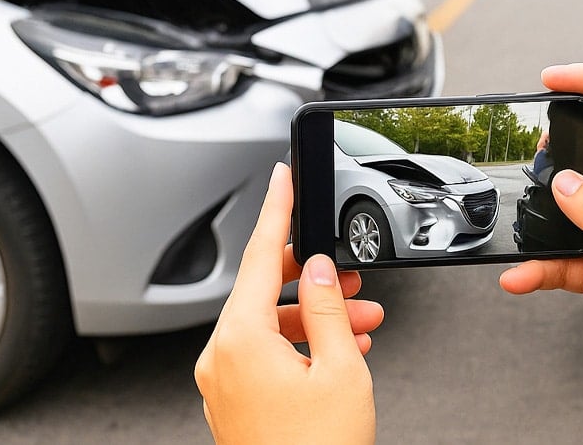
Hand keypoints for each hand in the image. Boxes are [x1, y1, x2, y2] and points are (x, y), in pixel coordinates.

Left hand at [196, 163, 383, 444]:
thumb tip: (315, 269)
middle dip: (310, 279)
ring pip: (268, 326)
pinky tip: (341, 349)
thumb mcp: (340, 368)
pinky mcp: (236, 405)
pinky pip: (265, 356)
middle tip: (346, 272)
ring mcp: (225, 385)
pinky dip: (301, 345)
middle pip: (262, 291)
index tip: (281, 177)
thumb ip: (327, 308)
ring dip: (314, 318)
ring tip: (361, 319)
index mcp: (239, 340)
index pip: (257, 254)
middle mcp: (221, 359)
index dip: (276, 210)